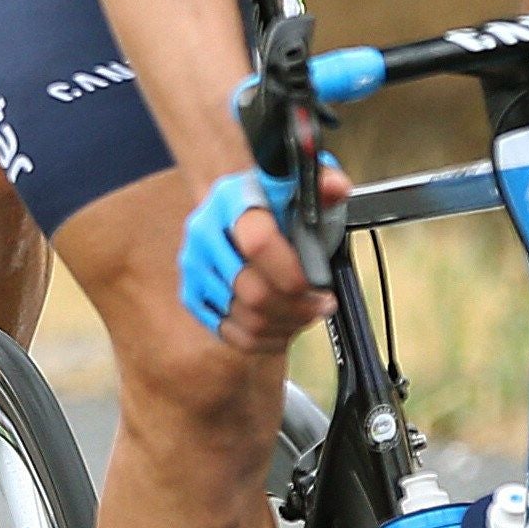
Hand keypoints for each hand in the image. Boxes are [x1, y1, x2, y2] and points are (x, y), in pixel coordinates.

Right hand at [177, 159, 348, 350]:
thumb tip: (336, 188)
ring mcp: (194, 267)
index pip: (257, 244)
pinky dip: (265, 341)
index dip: (292, 274)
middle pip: (252, 292)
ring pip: (245, 320)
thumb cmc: (275, 200)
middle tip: (323, 305)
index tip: (320, 285)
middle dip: (297, 308)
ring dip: (286, 325)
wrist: (234, 208)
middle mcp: (203, 233)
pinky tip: (285, 328)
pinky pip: (231, 335)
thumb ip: (325, 186)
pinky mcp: (192, 295)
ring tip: (307, 315)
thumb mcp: (304, 186)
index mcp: (231, 200)